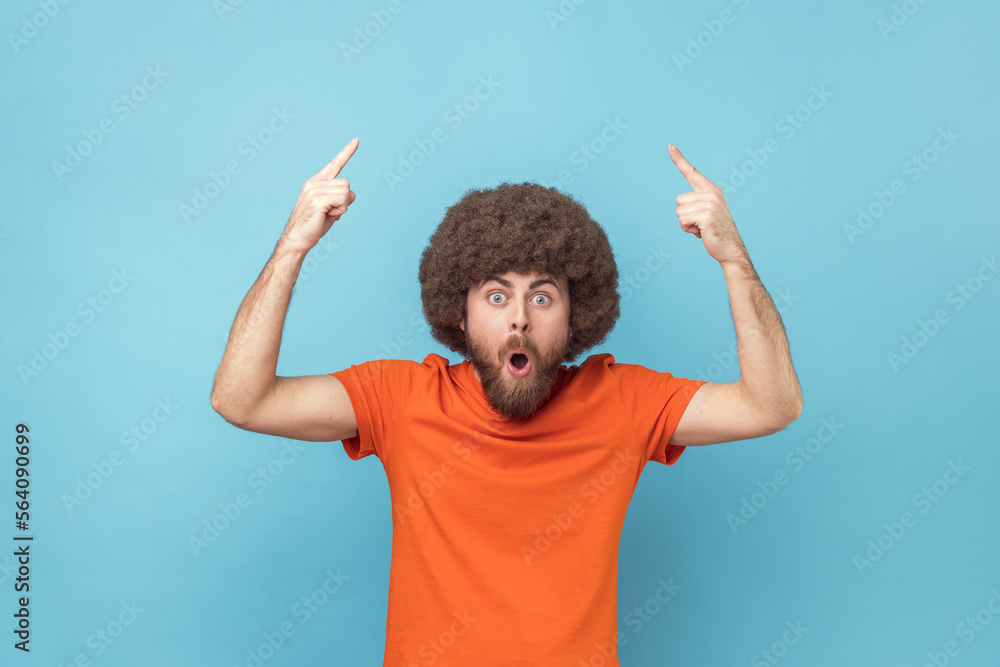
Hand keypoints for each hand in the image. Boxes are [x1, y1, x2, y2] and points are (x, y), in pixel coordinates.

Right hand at [280, 138, 358, 253]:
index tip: (357, 140)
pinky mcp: (317, 199)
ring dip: (342, 207)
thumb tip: (352, 194)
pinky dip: (340, 211)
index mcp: (315, 183)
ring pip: (346, 192)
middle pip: (346, 184)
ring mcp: (314, 190)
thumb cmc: (313, 227)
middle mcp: (313, 183)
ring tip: (327, 215)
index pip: (334, 164)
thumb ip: (341, 199)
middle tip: (330, 213)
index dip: (347, 152)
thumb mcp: (331, 210)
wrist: (297, 240)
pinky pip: (342, 200)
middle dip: (344, 202)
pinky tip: (327, 216)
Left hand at [668, 144, 746, 265]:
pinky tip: (702, 232)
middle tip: (701, 224)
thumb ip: (696, 204)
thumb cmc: (715, 232)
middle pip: (679, 200)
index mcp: (711, 190)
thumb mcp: (706, 213)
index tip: (669, 146)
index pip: (692, 172)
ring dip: (686, 224)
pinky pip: (682, 221)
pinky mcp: (706, 215)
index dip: (679, 159)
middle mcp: (712, 193)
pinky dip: (688, 230)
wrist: (730, 249)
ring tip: (702, 228)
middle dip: (685, 216)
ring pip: (679, 212)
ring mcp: (710, 203)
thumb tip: (681, 206)